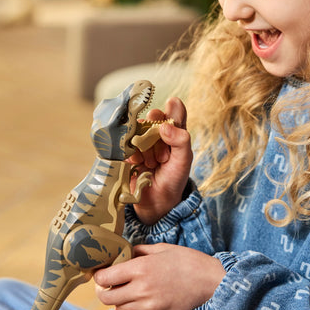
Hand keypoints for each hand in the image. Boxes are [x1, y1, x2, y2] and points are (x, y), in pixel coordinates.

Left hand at [94, 243, 225, 309]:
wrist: (210, 280)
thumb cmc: (186, 260)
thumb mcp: (161, 249)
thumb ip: (138, 251)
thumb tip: (121, 254)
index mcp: (141, 268)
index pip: (105, 278)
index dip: (99, 275)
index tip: (102, 272)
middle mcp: (142, 289)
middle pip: (106, 296)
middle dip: (103, 289)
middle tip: (108, 283)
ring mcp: (148, 306)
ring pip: (117, 308)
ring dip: (116, 299)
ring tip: (124, 290)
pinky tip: (125, 306)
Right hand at [129, 97, 192, 223]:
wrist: (156, 201)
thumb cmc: (173, 178)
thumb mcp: (184, 160)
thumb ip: (181, 140)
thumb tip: (165, 125)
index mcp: (175, 130)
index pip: (175, 109)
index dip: (172, 110)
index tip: (170, 116)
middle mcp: (158, 131)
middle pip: (153, 116)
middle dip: (157, 134)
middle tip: (163, 156)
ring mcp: (141, 139)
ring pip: (139, 129)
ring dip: (146, 147)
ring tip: (152, 164)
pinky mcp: (127, 148)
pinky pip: (126, 141)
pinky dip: (133, 153)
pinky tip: (138, 164)